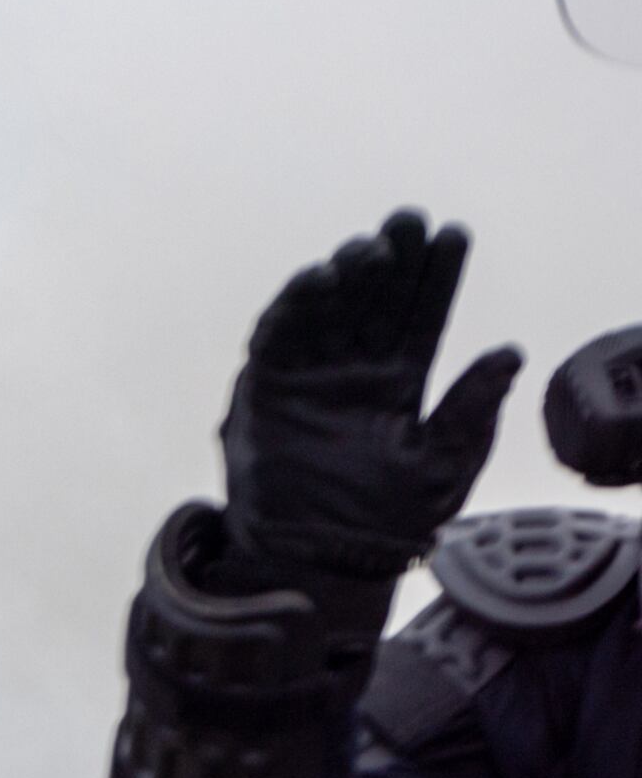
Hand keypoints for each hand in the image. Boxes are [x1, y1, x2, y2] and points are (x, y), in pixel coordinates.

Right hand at [219, 211, 518, 588]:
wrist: (323, 557)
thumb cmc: (388, 520)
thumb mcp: (449, 462)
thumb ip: (473, 407)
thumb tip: (511, 351)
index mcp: (399, 385)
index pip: (421, 318)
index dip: (437, 278)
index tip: (455, 236)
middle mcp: (352, 373)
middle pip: (373, 302)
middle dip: (392, 260)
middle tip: (409, 220)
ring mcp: (308, 378)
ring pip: (327, 310)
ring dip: (346, 274)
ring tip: (369, 247)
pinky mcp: (265, 390)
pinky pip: (276, 337)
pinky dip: (293, 305)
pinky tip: (318, 277)